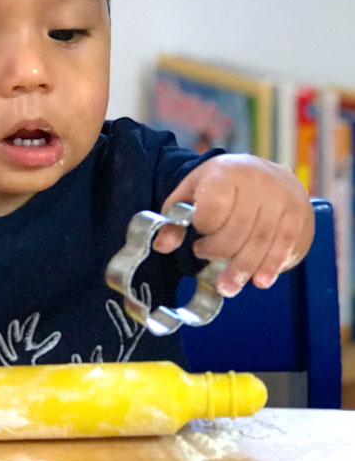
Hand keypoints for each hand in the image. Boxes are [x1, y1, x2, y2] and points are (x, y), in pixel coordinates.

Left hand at [153, 154, 314, 296]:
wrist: (266, 173)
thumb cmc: (222, 186)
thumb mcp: (192, 192)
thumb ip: (175, 218)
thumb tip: (162, 245)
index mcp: (225, 173)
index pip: (214, 208)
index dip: (204, 230)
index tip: (198, 243)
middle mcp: (257, 182)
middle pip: (239, 228)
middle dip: (221, 254)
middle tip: (210, 266)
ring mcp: (281, 197)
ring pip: (262, 240)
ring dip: (245, 268)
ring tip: (229, 287)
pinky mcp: (298, 213)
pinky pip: (285, 244)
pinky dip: (271, 266)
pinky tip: (261, 281)